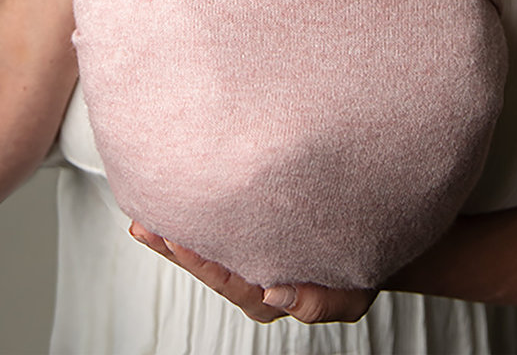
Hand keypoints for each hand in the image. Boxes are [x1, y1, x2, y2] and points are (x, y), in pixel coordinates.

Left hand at [129, 223, 377, 323]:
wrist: (372, 242)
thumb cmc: (359, 268)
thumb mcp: (352, 293)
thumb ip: (317, 303)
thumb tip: (273, 295)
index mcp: (270, 298)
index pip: (229, 281)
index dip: (202, 262)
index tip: (180, 242)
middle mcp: (251, 282)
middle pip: (207, 267)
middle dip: (175, 248)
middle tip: (149, 226)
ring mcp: (246, 262)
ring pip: (203, 252)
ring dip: (173, 236)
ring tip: (145, 219)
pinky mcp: (245, 240)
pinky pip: (210, 236)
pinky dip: (187, 225)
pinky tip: (165, 214)